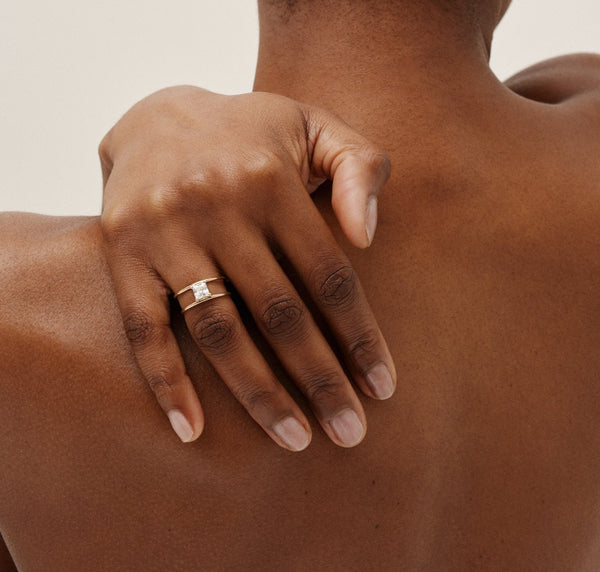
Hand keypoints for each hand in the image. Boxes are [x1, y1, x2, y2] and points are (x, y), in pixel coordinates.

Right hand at [99, 86, 394, 449]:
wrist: (158, 115)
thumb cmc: (250, 132)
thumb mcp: (314, 126)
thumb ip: (359, 168)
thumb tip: (369, 237)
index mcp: (271, 181)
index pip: (328, 276)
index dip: (358, 336)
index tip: (382, 387)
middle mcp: (218, 207)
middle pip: (280, 313)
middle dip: (320, 379)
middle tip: (351, 433)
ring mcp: (165, 233)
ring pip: (219, 330)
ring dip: (259, 393)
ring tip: (295, 439)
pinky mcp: (123, 253)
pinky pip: (144, 327)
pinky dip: (166, 381)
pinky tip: (193, 429)